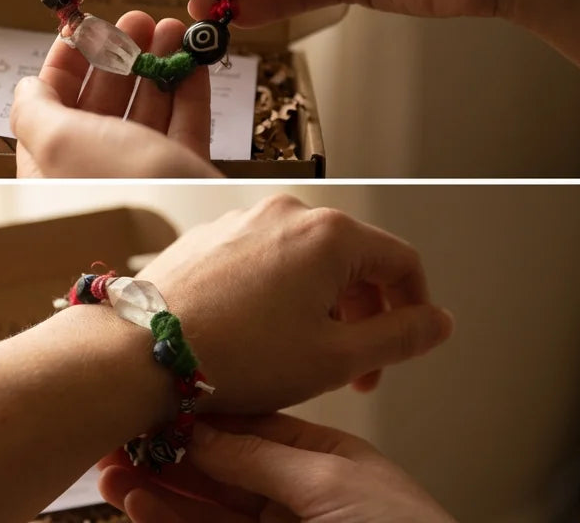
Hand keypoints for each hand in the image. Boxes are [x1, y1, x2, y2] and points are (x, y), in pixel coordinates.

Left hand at [10, 10, 217, 176]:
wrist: (188, 228)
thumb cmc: (114, 182)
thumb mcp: (57, 141)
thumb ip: (33, 110)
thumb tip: (25, 87)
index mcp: (51, 166)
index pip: (49, 105)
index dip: (66, 62)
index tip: (87, 26)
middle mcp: (93, 170)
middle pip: (101, 102)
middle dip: (119, 55)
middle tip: (140, 19)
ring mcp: (141, 174)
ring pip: (146, 109)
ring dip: (156, 64)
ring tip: (171, 28)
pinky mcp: (182, 176)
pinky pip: (184, 126)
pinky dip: (188, 89)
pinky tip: (194, 59)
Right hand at [99, 415, 456, 522]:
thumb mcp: (330, 481)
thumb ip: (259, 456)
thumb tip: (200, 427)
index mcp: (321, 458)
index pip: (246, 426)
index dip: (196, 416)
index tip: (150, 404)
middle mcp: (293, 494)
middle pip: (216, 467)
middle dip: (165, 453)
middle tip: (114, 440)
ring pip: (204, 506)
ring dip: (156, 489)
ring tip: (110, 472)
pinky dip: (170, 522)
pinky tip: (139, 505)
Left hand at [131, 193, 452, 412]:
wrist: (142, 350)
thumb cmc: (235, 356)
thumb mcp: (336, 358)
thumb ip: (400, 336)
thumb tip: (437, 321)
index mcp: (328, 234)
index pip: (401, 261)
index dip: (413, 308)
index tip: (404, 345)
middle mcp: (286, 212)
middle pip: (352, 258)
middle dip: (364, 312)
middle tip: (356, 369)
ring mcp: (244, 219)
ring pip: (307, 259)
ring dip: (321, 304)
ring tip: (304, 354)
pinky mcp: (213, 234)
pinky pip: (265, 258)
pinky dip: (279, 291)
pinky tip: (260, 334)